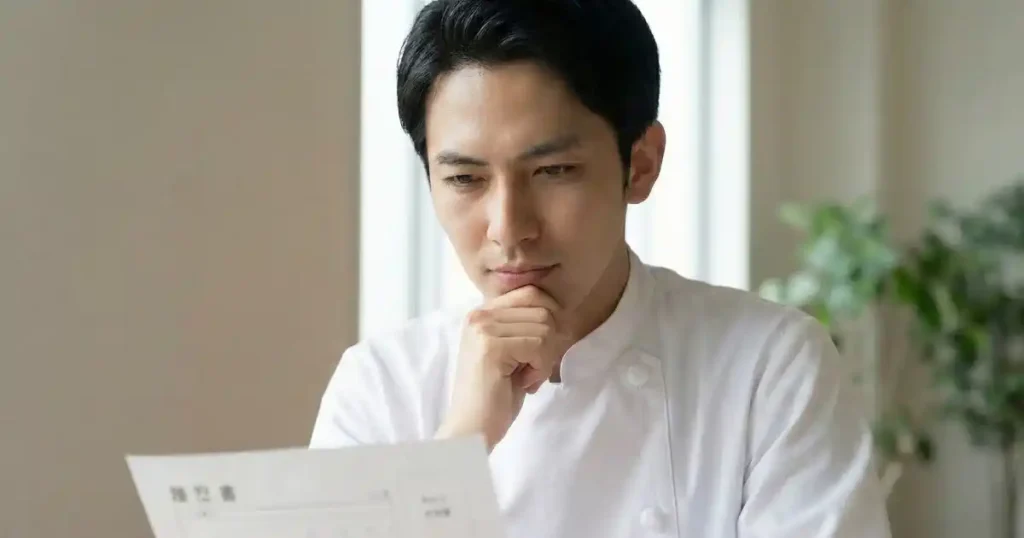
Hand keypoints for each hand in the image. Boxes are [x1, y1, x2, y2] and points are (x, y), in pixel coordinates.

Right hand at [434, 285, 573, 450]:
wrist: (472, 430)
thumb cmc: (496, 398)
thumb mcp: (514, 354)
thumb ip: (527, 328)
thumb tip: (559, 312)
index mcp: (483, 313)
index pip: (532, 293)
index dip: (549, 321)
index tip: (540, 352)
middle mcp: (479, 314)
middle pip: (543, 310)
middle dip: (548, 345)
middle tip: (530, 370)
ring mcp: (483, 328)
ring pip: (545, 329)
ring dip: (544, 359)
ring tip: (524, 378)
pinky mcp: (491, 346)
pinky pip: (539, 346)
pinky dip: (540, 369)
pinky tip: (523, 384)